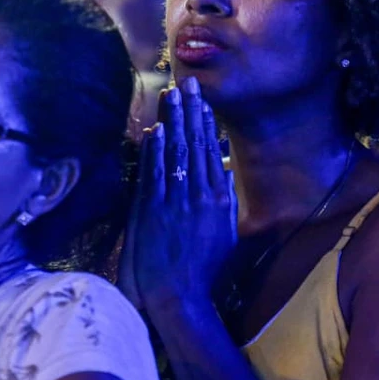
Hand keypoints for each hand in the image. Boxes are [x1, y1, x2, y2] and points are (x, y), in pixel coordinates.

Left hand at [121, 77, 236, 314]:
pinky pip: (154, 174)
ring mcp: (174, 201)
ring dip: (172, 122)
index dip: (205, 122)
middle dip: (190, 111)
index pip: (211, 151)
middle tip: (187, 84)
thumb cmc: (205, 270)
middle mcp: (198, 195)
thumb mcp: (226, 233)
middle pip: (193, 144)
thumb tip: (223, 172)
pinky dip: (154, 151)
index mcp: (219, 199)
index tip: (203, 100)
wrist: (178, 295)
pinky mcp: (152, 211)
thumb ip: (226, 201)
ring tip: (171, 96)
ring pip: (174, 153)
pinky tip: (154, 130)